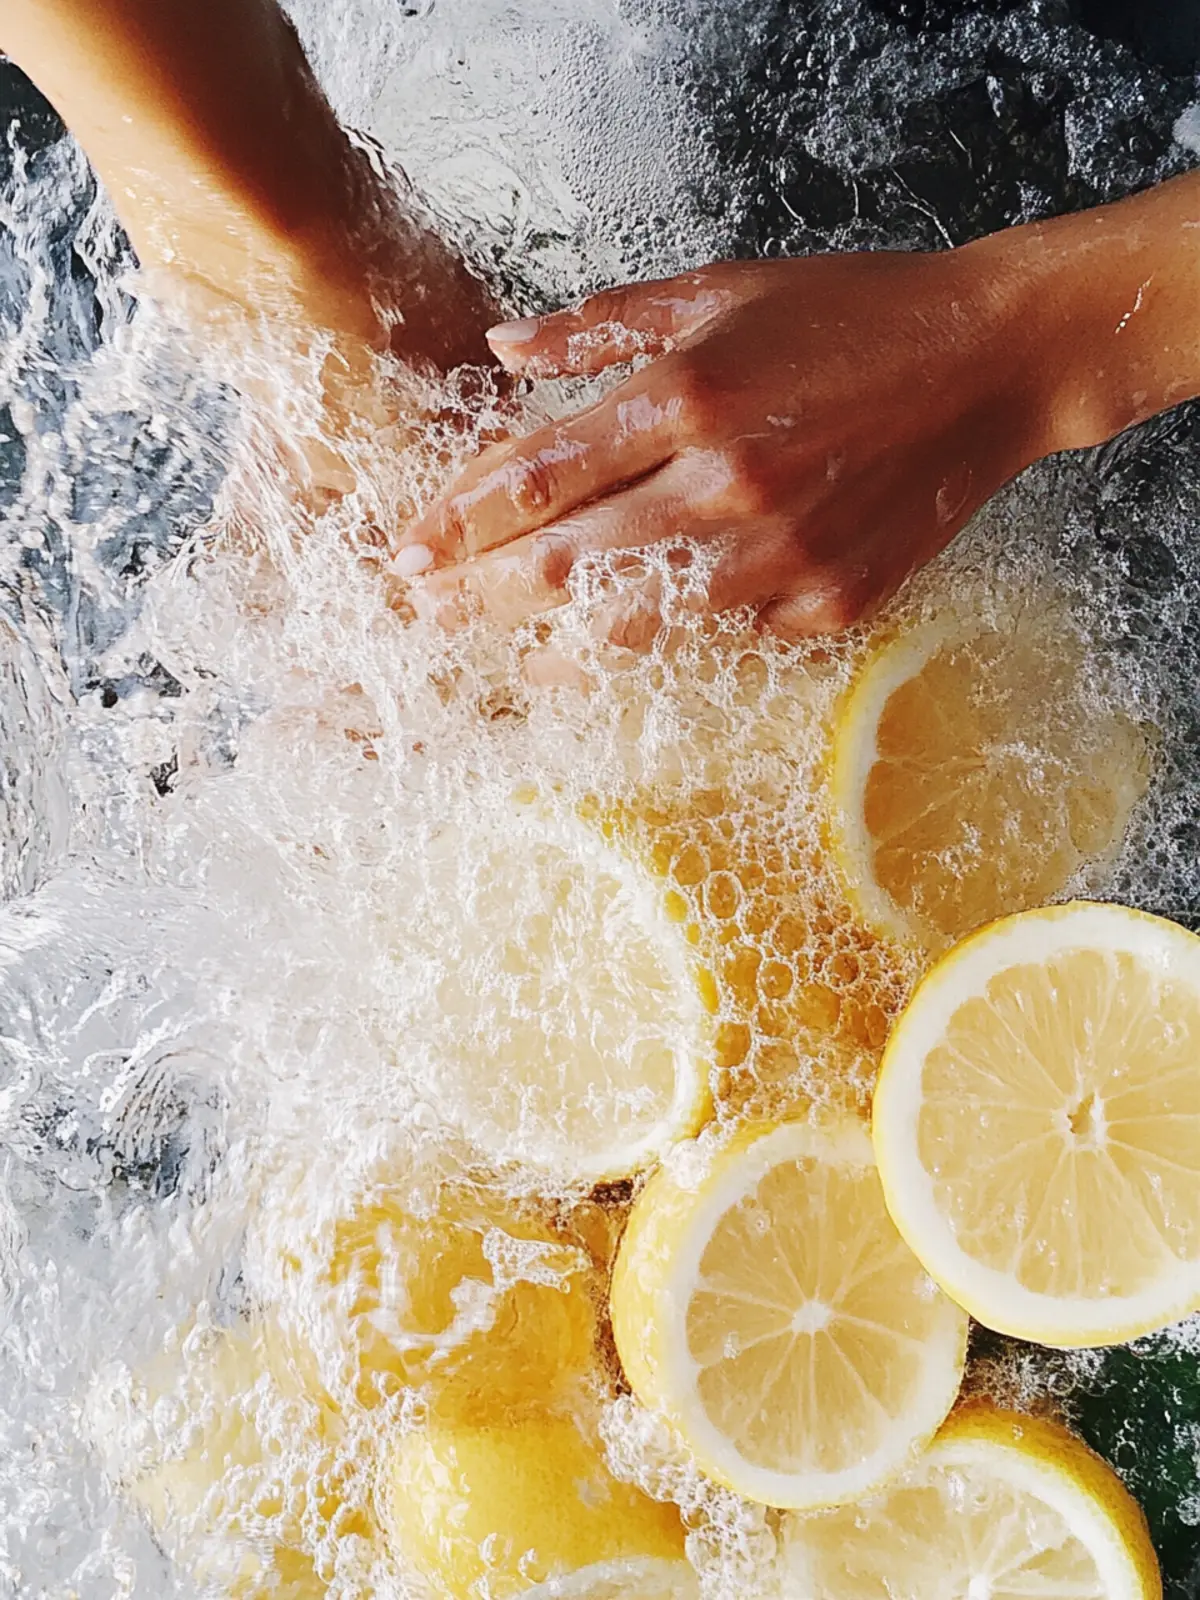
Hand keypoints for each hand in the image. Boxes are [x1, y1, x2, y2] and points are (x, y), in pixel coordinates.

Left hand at [395, 241, 1074, 641]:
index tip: (408, 551)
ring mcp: (781, 557)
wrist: (990, 362)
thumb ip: (604, 324)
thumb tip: (505, 348)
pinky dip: (671, 651)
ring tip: (506, 662)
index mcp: (690, 394)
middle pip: (569, 561)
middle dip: (482, 596)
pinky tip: (626, 662)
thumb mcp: (723, 288)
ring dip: (556, 649)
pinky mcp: (827, 605)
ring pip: (636, 627)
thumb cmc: (854, 314)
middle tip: (427, 616)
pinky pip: (726, 643)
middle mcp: (726, 484)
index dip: (463, 520)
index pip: (541, 472)